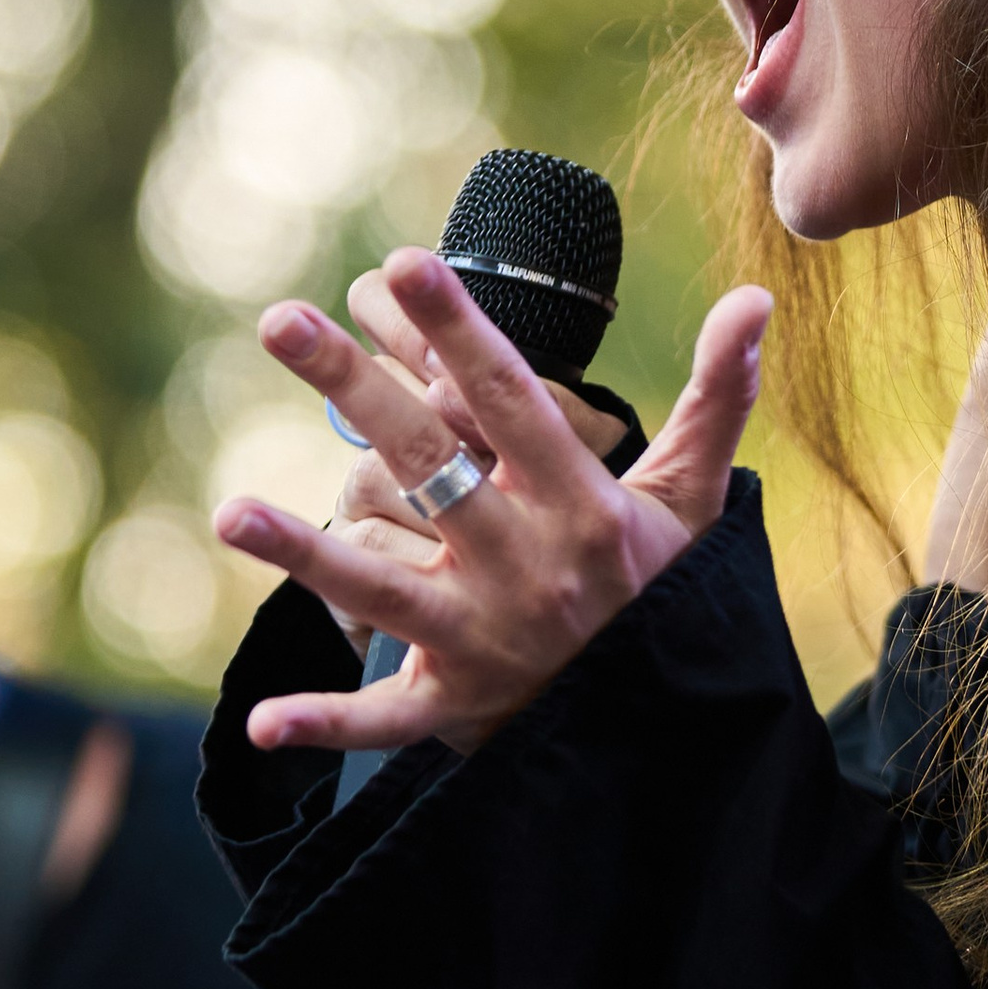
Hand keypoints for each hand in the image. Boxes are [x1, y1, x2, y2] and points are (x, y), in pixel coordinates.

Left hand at [214, 252, 771, 753]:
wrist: (664, 728)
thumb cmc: (661, 593)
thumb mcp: (694, 500)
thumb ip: (717, 398)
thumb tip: (757, 298)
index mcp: (582, 504)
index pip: (511, 399)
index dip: (458, 330)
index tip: (408, 260)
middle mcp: (528, 565)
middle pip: (430, 465)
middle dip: (354, 390)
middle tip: (280, 320)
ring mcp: (485, 638)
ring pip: (385, 586)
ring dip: (308, 554)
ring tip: (230, 511)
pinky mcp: (454, 707)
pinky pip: (385, 720)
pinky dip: (328, 724)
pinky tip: (265, 720)